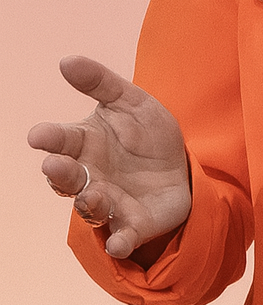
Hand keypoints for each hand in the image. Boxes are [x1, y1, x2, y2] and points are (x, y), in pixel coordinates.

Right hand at [28, 56, 190, 259]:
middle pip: (68, 178)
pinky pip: (122, 237)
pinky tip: (119, 243)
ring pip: (90, 208)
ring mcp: (110, 203)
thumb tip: (66, 60)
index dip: (50, 138)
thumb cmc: (145, 133)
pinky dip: (119, 242)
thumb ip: (100, 83)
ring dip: (88, 203)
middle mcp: (90, 177)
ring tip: (92, 195)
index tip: (38, 135)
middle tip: (54, 165)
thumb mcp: (130, 100)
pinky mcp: (133, 225)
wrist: (181, 164)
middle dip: (60, 173)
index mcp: (85, 145)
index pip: (62, 141)